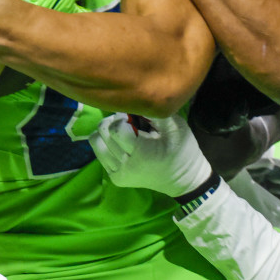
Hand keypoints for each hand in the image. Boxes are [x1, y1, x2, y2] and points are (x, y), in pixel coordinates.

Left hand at [91, 113, 212, 197]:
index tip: (133, 117)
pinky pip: (98, 153)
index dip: (122, 117)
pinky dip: (106, 143)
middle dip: (113, 121)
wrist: (184, 180)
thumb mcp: (175, 125)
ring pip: (96, 142)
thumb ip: (151, 112)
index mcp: (142, 153)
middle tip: (128, 122)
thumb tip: (130, 99)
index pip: (115, 128)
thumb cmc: (182, 149)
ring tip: (121, 131)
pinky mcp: (115, 178)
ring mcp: (119, 174)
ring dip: (106, 132)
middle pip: (103, 133)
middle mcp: (126, 166)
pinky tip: (120, 143)